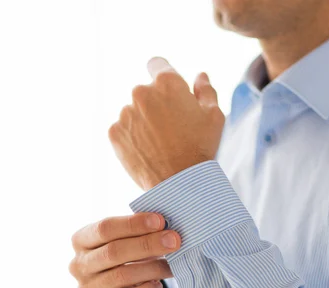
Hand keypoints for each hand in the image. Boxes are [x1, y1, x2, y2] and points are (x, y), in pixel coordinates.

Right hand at [68, 213, 180, 287]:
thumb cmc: (127, 263)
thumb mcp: (128, 244)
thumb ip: (140, 234)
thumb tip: (167, 228)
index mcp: (82, 241)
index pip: (105, 228)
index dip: (133, 224)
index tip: (160, 221)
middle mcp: (79, 265)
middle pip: (114, 251)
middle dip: (148, 244)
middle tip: (174, 241)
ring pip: (122, 276)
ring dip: (153, 268)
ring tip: (171, 265)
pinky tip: (159, 285)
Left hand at [108, 57, 225, 190]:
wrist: (180, 183)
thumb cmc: (201, 148)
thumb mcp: (214, 117)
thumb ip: (206, 91)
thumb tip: (200, 76)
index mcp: (167, 83)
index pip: (157, 64)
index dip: (163, 75)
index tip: (167, 90)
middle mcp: (141, 92)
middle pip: (146, 92)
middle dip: (156, 104)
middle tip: (172, 128)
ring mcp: (125, 113)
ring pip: (134, 111)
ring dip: (144, 121)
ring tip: (161, 144)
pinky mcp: (114, 132)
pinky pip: (123, 129)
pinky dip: (133, 137)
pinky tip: (149, 151)